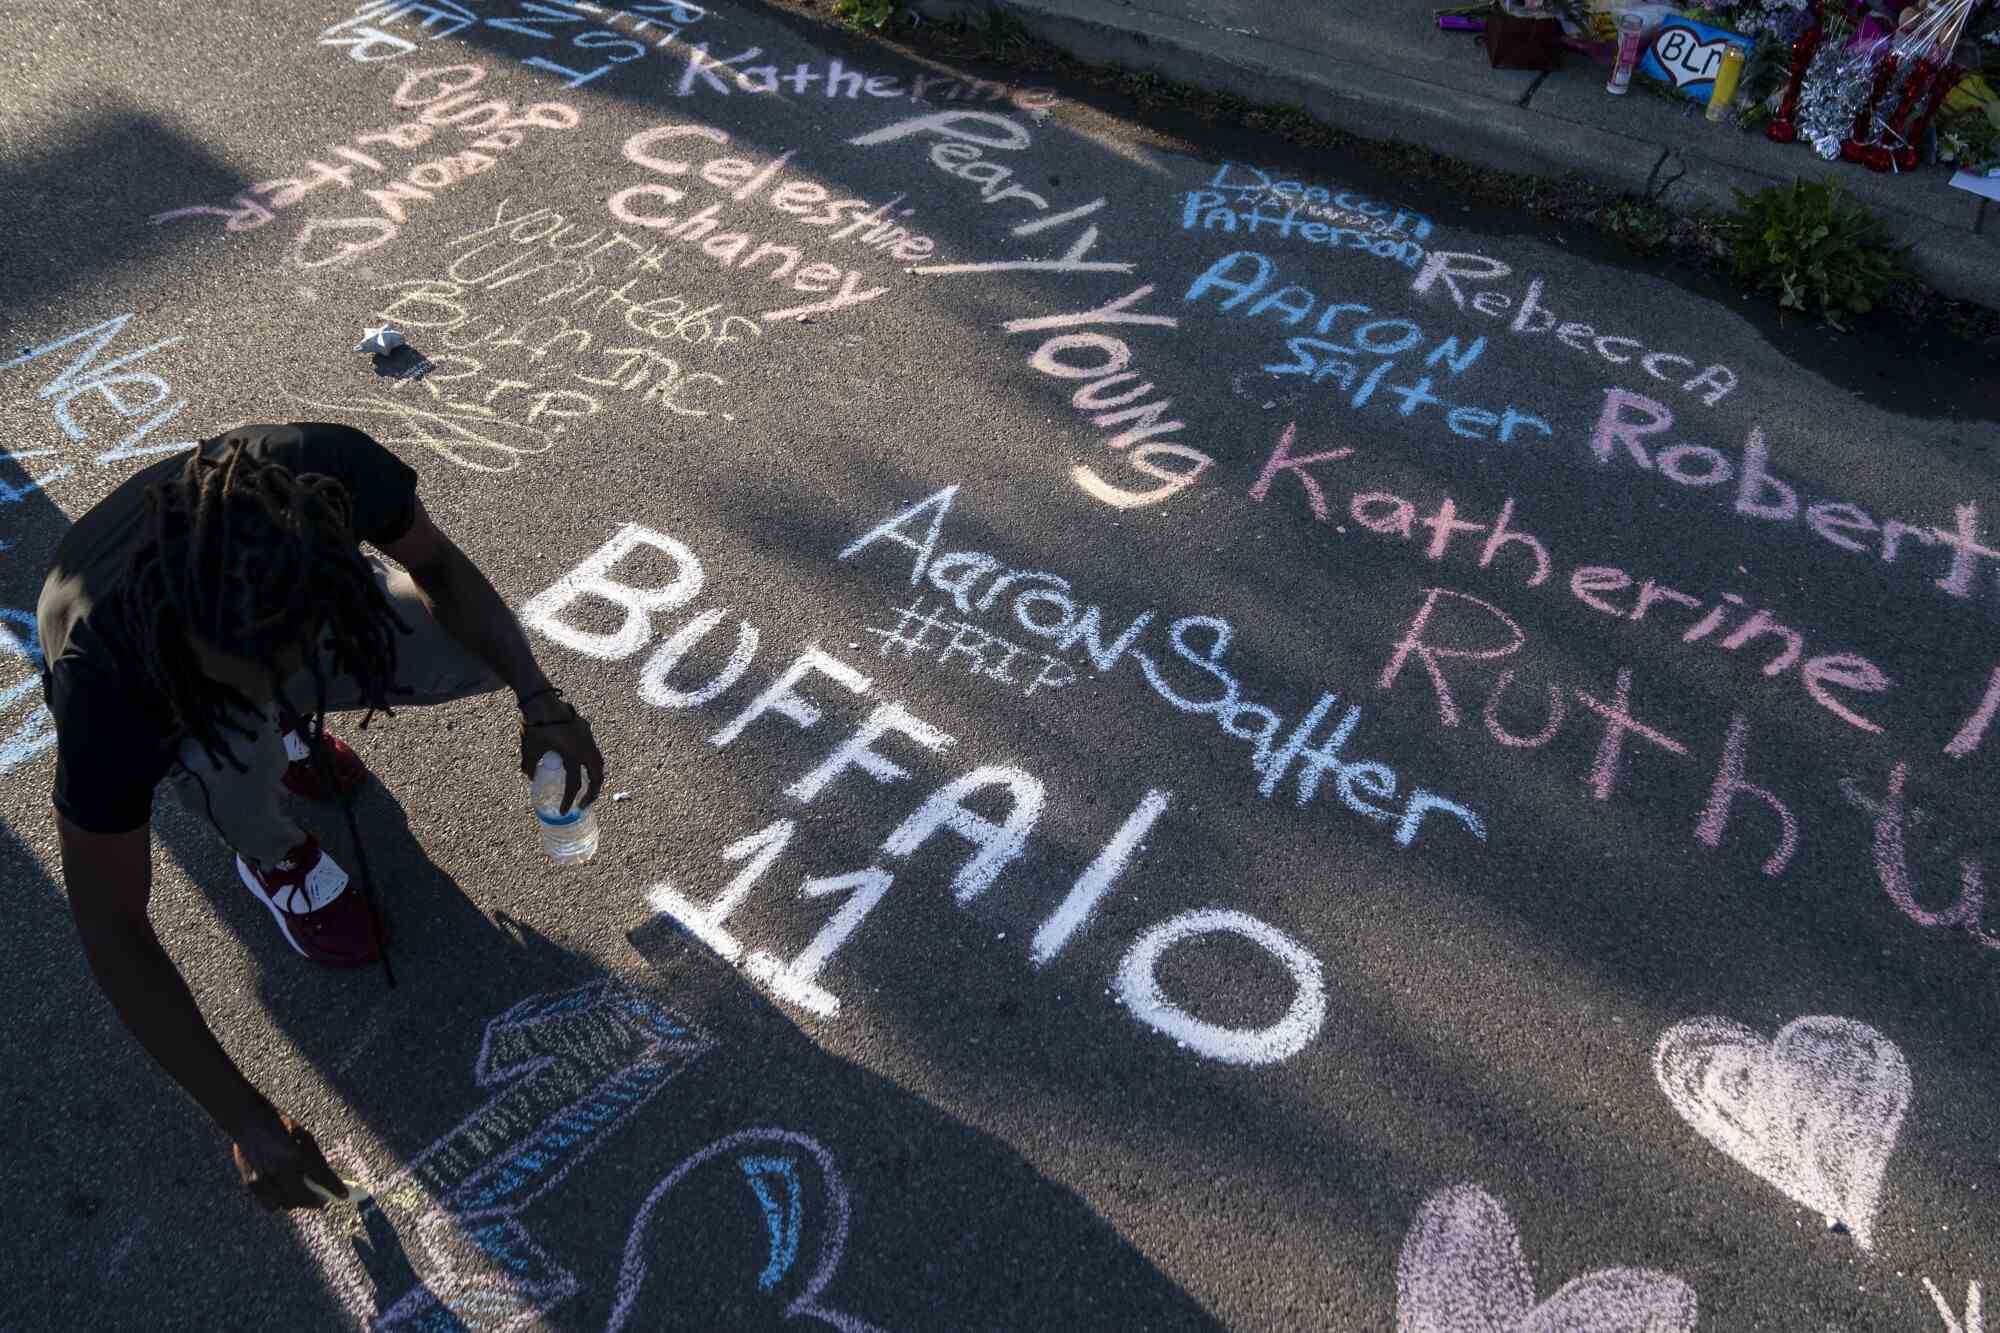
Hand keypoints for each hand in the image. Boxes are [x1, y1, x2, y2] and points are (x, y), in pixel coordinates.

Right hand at [231, 1105, 344, 1212]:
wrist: (247, 1119)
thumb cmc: (280, 1124)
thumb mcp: (304, 1135)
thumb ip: (314, 1158)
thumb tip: (326, 1178)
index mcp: (295, 1154)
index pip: (320, 1177)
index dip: (334, 1189)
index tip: (343, 1196)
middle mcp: (279, 1169)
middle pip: (302, 1198)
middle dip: (316, 1201)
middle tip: (323, 1199)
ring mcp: (263, 1179)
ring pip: (286, 1204)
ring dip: (298, 1203)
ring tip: (304, 1196)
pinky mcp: (250, 1184)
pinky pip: (270, 1204)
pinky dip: (281, 1201)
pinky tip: (286, 1194)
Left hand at [518, 690, 604, 813]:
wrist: (541, 699)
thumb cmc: (534, 724)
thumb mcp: (529, 748)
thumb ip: (529, 766)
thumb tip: (531, 777)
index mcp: (572, 755)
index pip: (574, 784)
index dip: (570, 800)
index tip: (564, 811)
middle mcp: (584, 748)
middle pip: (597, 776)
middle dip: (592, 793)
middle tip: (583, 804)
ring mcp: (587, 738)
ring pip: (599, 763)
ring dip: (595, 777)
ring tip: (588, 788)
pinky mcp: (585, 730)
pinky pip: (593, 751)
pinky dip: (591, 763)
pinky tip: (581, 765)